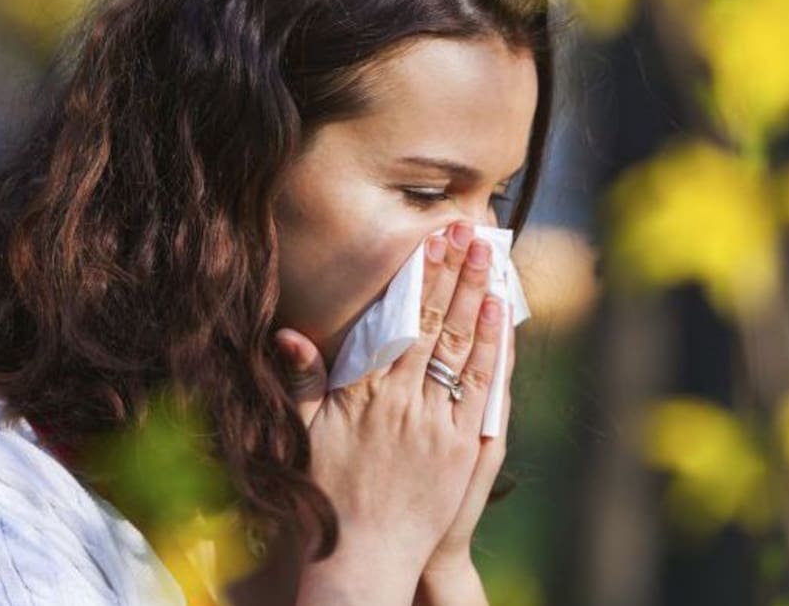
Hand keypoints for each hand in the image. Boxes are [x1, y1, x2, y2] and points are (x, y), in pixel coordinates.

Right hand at [272, 221, 504, 604]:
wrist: (364, 556)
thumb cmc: (328, 494)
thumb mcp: (302, 435)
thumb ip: (302, 381)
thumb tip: (289, 334)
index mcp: (364, 393)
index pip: (397, 321)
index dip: (417, 278)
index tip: (429, 242)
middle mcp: (403, 401)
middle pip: (434, 324)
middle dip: (453, 273)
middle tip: (468, 232)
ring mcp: (437, 424)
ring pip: (462, 347)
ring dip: (476, 298)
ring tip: (488, 259)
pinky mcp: (463, 447)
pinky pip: (482, 388)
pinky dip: (492, 348)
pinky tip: (498, 315)